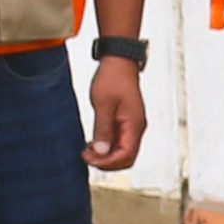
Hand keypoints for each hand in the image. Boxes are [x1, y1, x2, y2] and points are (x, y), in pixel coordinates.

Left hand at [84, 54, 147, 170]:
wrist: (119, 61)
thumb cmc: (112, 78)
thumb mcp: (103, 105)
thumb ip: (103, 129)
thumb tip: (101, 151)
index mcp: (134, 125)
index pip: (126, 155)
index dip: (108, 162)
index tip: (90, 157)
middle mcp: (136, 128)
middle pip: (126, 158)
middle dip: (107, 162)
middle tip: (87, 156)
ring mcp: (132, 125)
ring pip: (122, 151)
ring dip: (106, 155)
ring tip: (87, 150)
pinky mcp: (126, 122)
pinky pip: (119, 141)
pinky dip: (107, 146)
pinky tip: (93, 142)